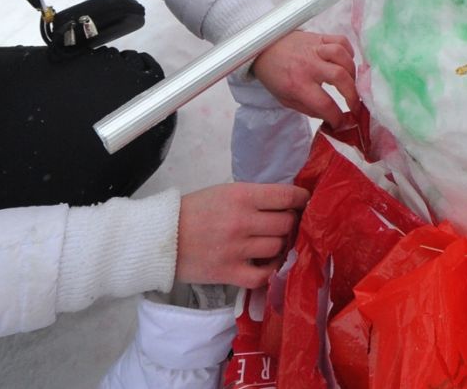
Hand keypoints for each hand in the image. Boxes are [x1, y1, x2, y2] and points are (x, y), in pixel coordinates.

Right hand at [176, 182, 307, 288]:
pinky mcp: (230, 273)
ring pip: (278, 247)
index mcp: (242, 196)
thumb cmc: (194, 210)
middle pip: (287, 224)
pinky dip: (270, 270)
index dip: (301, 200)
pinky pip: (264, 275)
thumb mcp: (225, 192)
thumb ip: (254, 197)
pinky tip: (267, 263)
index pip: (287, 197)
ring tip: (273, 243)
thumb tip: (286, 204)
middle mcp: (243, 221)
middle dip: (290, 223)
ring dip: (280, 245)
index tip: (304, 203)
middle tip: (285, 225)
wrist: (162, 237)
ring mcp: (237, 249)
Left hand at [253, 31, 357, 124]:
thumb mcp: (286, 99)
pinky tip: (347, 62)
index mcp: (297, 84)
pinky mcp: (319, 37)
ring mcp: (315, 49)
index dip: (337, 117)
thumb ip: (309, 109)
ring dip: (352, 72)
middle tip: (355, 105)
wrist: (263, 48)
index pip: (324, 104)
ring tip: (350, 82)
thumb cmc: (275, 76)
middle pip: (340, 78)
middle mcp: (308, 65)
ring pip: (342, 56)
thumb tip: (331, 116)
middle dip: (353, 95)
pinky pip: (341, 41)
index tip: (342, 122)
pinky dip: (349, 52)